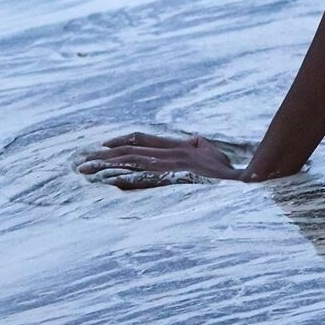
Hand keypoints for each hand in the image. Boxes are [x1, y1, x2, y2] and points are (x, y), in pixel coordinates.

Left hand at [75, 132, 246, 190]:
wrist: (242, 186)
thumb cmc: (228, 175)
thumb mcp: (213, 154)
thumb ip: (200, 146)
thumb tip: (194, 138)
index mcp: (180, 147)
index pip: (144, 140)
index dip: (121, 142)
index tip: (102, 147)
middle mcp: (173, 154)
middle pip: (131, 150)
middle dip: (104, 156)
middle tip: (82, 162)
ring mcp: (172, 168)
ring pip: (132, 162)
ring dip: (106, 167)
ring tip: (85, 171)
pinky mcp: (174, 181)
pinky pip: (143, 179)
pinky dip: (123, 180)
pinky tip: (107, 183)